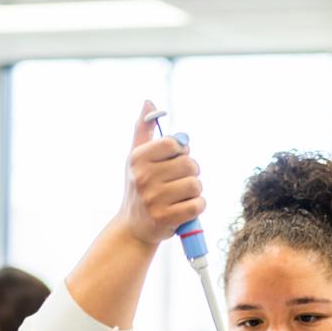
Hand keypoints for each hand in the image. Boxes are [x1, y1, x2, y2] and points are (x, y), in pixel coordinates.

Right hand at [115, 101, 205, 245]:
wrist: (133, 228)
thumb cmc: (139, 187)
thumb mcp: (136, 158)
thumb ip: (143, 130)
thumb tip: (149, 102)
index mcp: (138, 158)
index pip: (175, 144)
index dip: (181, 152)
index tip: (174, 161)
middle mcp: (143, 177)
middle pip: (190, 164)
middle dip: (191, 173)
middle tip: (179, 181)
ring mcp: (153, 199)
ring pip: (195, 185)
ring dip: (194, 191)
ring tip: (181, 196)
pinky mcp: (165, 219)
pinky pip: (197, 205)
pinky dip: (197, 207)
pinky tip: (185, 208)